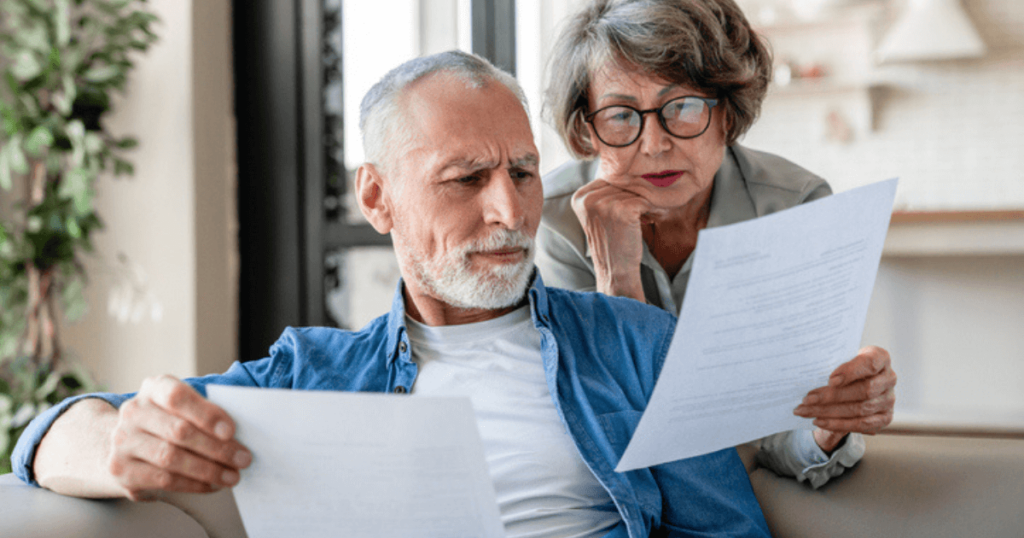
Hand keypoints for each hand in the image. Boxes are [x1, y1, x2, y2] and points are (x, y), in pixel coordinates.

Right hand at [109, 375, 250, 499]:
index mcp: (154, 388)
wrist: (127, 442)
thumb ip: (205, 412)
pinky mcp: (121, 469)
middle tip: (242, 459)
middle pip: (179, 431)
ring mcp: (123, 441)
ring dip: (208, 470)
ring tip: (232, 476)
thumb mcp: (183, 407)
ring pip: (171, 458)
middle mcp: (134, 412)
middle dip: (217, 448)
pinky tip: (212, 485)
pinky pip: (163, 480)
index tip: (231, 431)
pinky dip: (193, 484)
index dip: (206, 414)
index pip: (177, 396)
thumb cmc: (167, 421)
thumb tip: (237, 435)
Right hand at [571, 178, 664, 300]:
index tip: (624, 209)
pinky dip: (650, 210)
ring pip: (635, 190)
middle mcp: (588, 198)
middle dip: (634, 196)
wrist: (616, 270)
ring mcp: (604, 203)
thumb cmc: (612, 241)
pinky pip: (645, 199)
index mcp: (579, 197)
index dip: (622, 191)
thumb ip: (605, 191)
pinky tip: (644, 222)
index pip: (609, 178)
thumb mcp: (599, 213)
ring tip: (640, 220)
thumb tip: (628, 167)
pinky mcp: (621, 210)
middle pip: (622, 183)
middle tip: (637, 215)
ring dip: (644, 203)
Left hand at [794, 346, 896, 452]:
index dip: (851, 372)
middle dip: (832, 396)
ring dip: (829, 412)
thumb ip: (832, 364)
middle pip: (863, 390)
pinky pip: (861, 424)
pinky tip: (819, 421)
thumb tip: (810, 375)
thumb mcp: (840, 359)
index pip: (869, 363)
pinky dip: (837, 424)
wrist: (855, 383)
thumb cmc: (845, 367)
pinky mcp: (884, 417)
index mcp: (880, 357)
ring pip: (860, 409)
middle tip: (807, 399)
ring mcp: (888, 399)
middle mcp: (889, 378)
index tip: (830, 379)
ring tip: (806, 411)